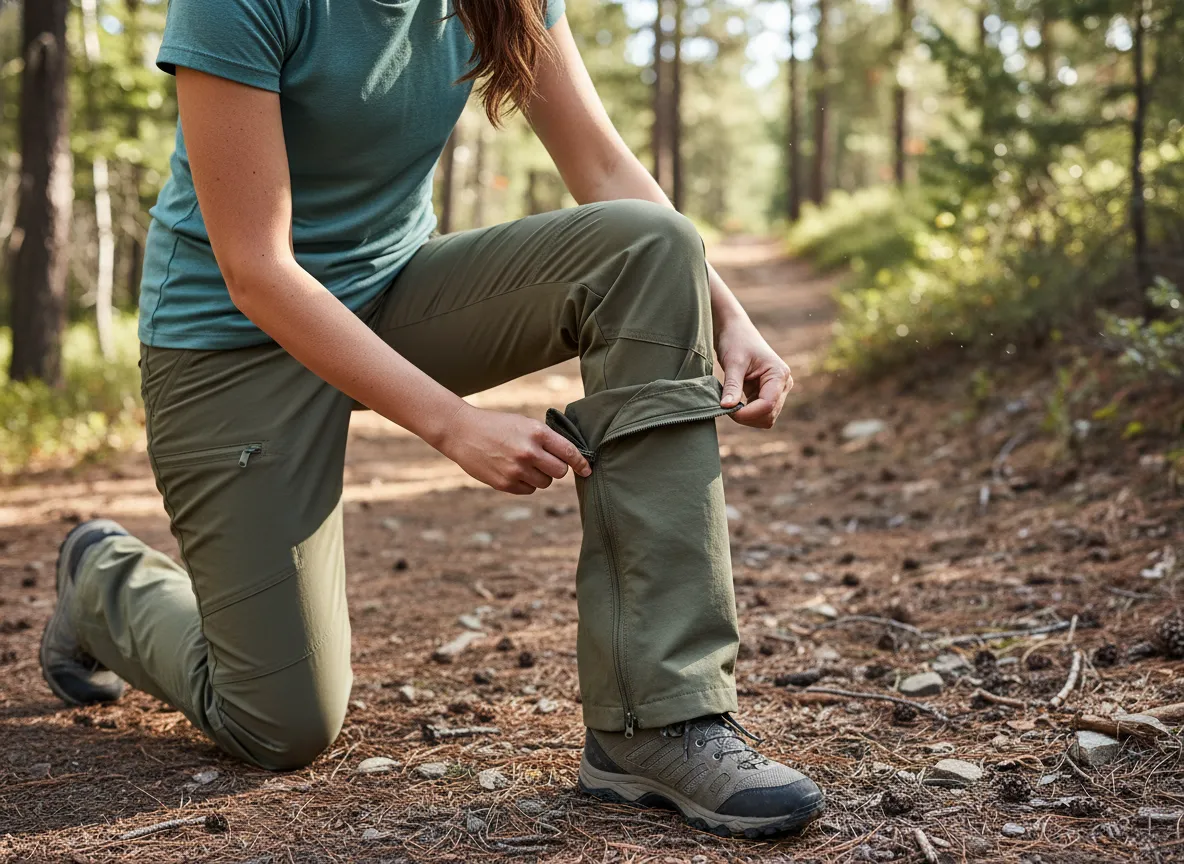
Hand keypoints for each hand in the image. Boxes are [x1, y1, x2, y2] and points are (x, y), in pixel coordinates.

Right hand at [437, 404, 591, 494]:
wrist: (462, 432)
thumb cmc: (497, 426)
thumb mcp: (524, 423)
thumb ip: (546, 439)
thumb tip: (570, 457)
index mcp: (537, 432)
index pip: (569, 452)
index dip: (582, 463)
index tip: (588, 470)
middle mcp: (529, 452)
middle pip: (560, 472)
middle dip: (557, 469)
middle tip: (546, 462)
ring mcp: (516, 469)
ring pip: (545, 483)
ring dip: (540, 476)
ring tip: (524, 464)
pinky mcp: (505, 483)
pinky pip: (529, 490)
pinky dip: (526, 483)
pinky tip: (513, 471)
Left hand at [716, 313, 792, 428]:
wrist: (735, 329)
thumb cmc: (735, 340)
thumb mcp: (733, 363)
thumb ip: (732, 386)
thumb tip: (726, 408)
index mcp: (779, 374)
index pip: (767, 405)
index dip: (747, 414)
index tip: (726, 409)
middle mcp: (783, 384)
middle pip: (769, 416)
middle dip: (747, 416)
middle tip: (726, 405)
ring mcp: (777, 390)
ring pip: (765, 418)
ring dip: (746, 416)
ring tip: (729, 402)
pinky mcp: (767, 393)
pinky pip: (759, 413)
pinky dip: (746, 413)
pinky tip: (733, 401)